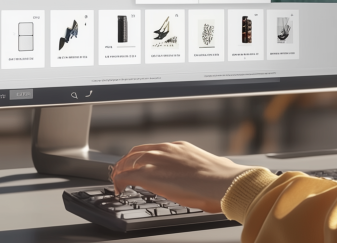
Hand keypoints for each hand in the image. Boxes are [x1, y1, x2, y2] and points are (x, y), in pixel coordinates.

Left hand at [111, 140, 250, 212]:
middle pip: (136, 152)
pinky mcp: (151, 174)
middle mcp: (166, 149)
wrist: (220, 180)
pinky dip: (120, 181)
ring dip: (120, 171)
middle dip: (126, 162)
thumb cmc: (218, 178)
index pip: (152, 148)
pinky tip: (119, 189)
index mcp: (179, 147)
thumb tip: (205, 174)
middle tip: (120, 172)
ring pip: (129, 161)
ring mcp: (157, 160)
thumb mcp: (205, 167)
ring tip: (116, 181)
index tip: (137, 165)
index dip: (141, 157)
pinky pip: (128, 175)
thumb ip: (197, 169)